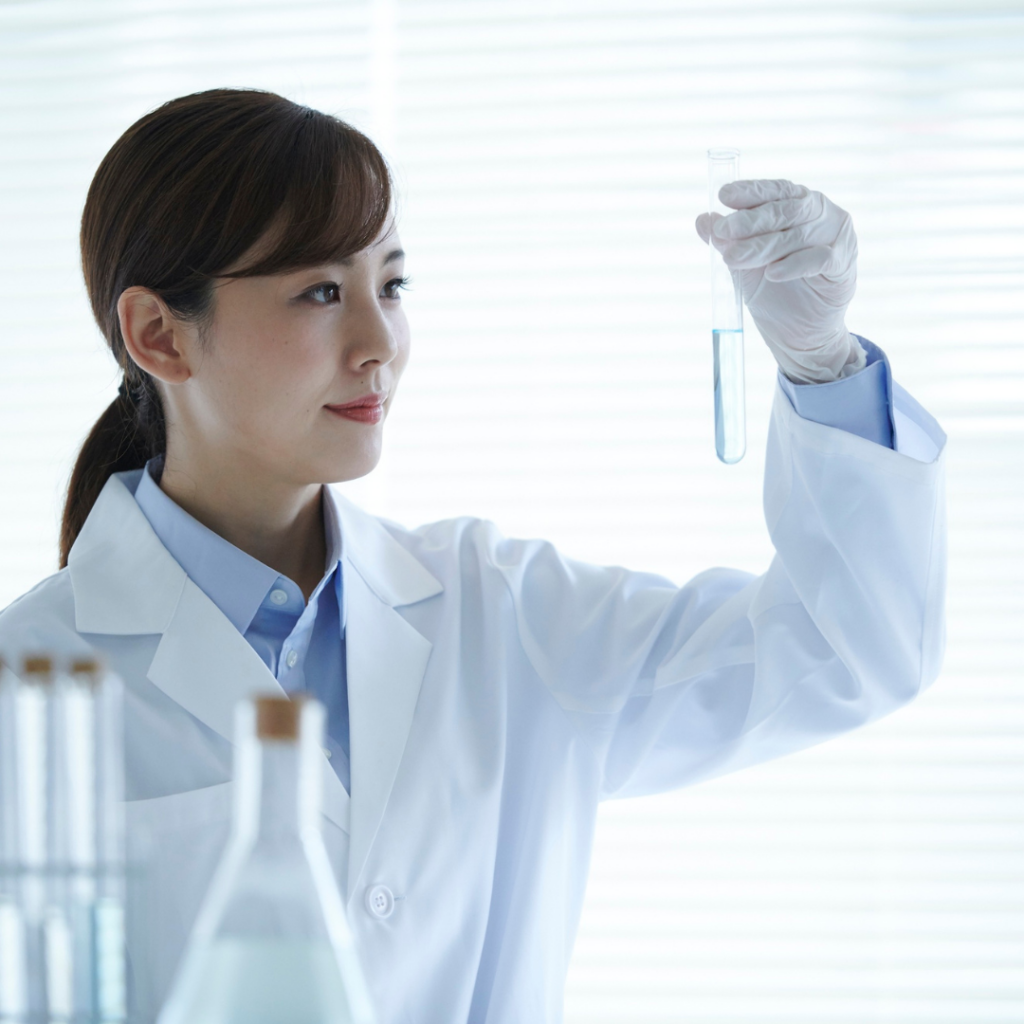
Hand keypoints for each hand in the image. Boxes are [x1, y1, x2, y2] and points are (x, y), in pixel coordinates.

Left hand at [695, 179, 864, 383]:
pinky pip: (819, 259)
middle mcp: (819, 214)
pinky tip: (772, 273)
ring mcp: (835, 236)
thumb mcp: (744, 266)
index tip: (723, 195)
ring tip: (734, 258)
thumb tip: (703, 220)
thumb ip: (727, 242)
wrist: (799, 332)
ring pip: (797, 235)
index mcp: (796, 205)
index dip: (750, 191)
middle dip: (750, 221)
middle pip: (784, 210)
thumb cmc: (774, 291)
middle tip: (723, 229)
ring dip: (763, 246)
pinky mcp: (843, 263)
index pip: (774, 191)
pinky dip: (793, 265)